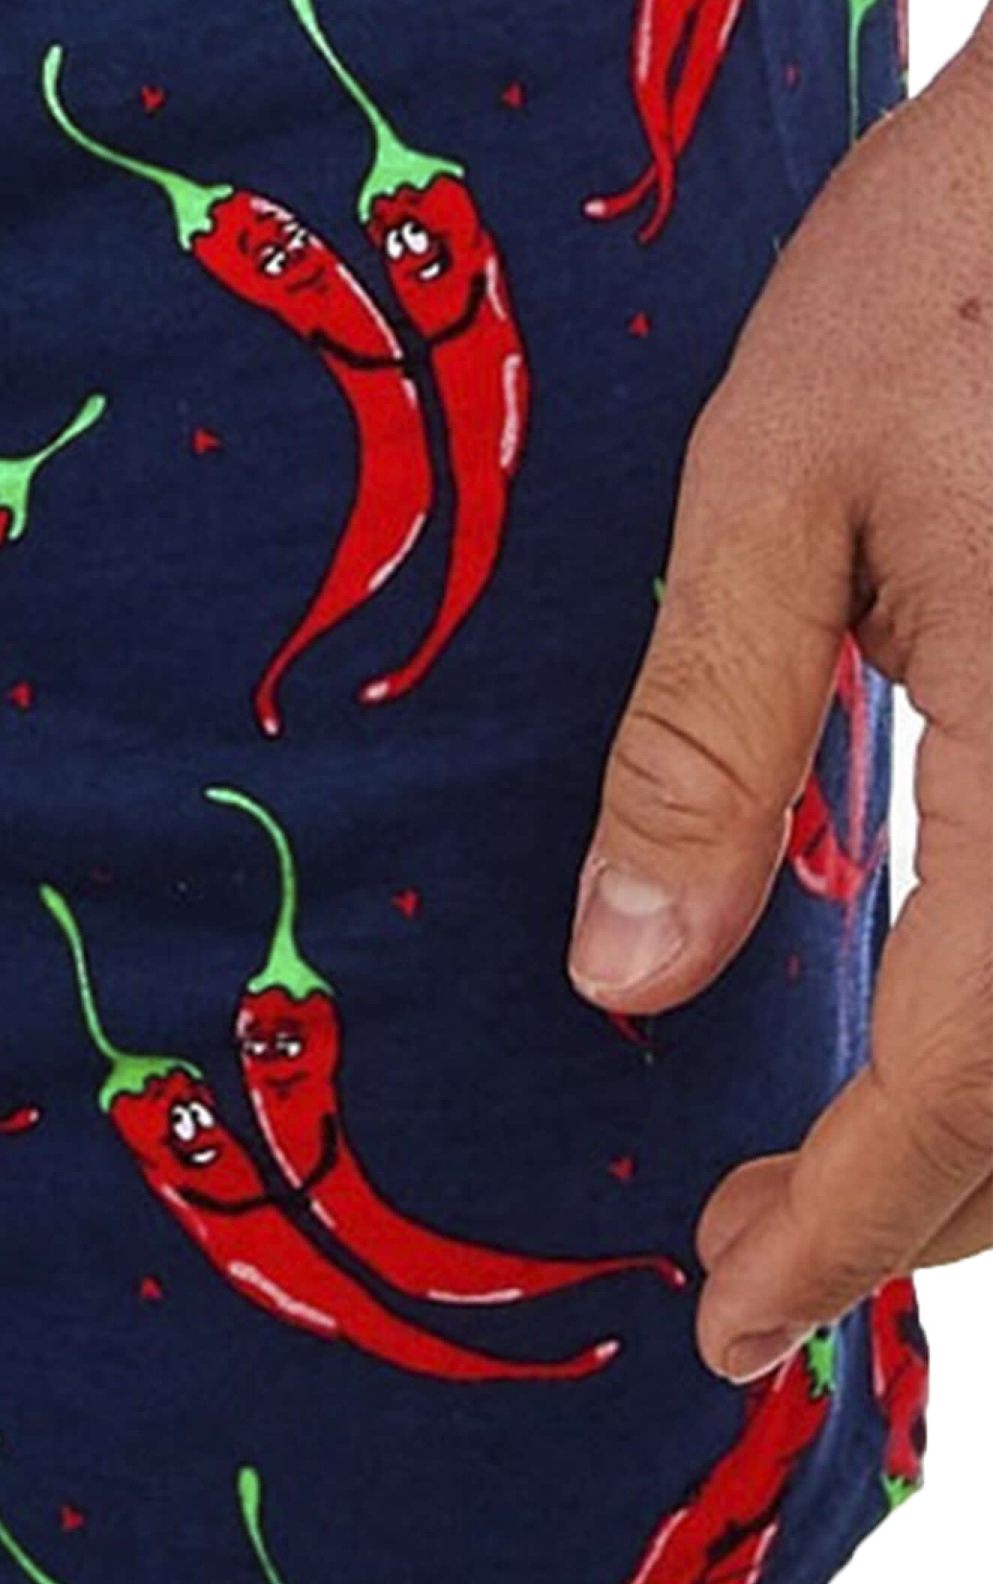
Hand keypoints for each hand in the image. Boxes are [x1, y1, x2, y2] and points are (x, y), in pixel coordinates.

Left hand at [565, 9, 992, 1384]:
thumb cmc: (954, 270)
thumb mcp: (775, 489)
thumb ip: (707, 747)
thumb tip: (625, 983)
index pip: (967, 1088)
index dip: (843, 1230)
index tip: (726, 1313)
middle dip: (918, 1212)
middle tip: (748, 1252)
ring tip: (840, 1174)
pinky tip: (961, 1018)